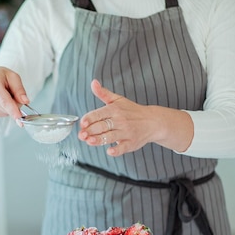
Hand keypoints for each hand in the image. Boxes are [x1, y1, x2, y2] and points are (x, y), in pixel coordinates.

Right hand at [0, 64, 29, 119]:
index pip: (4, 101)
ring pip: (4, 112)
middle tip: (11, 93)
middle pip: (6, 108)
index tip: (19, 118)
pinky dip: (3, 109)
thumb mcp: (12, 76)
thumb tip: (25, 102)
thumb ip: (19, 89)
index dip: (13, 110)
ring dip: (8, 107)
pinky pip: (0, 114)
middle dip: (14, 104)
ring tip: (3, 95)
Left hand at [78, 79, 193, 155]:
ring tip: (89, 141)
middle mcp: (120, 121)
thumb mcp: (118, 100)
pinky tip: (109, 151)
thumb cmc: (132, 110)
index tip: (82, 123)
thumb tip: (93, 82)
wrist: (153, 121)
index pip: (99, 114)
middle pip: (102, 126)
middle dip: (90, 131)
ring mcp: (126, 132)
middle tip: (81, 135)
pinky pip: (123, 147)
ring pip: (110, 137)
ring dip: (99, 139)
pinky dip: (116, 150)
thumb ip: (103, 93)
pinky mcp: (131, 143)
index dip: (89, 118)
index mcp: (114, 110)